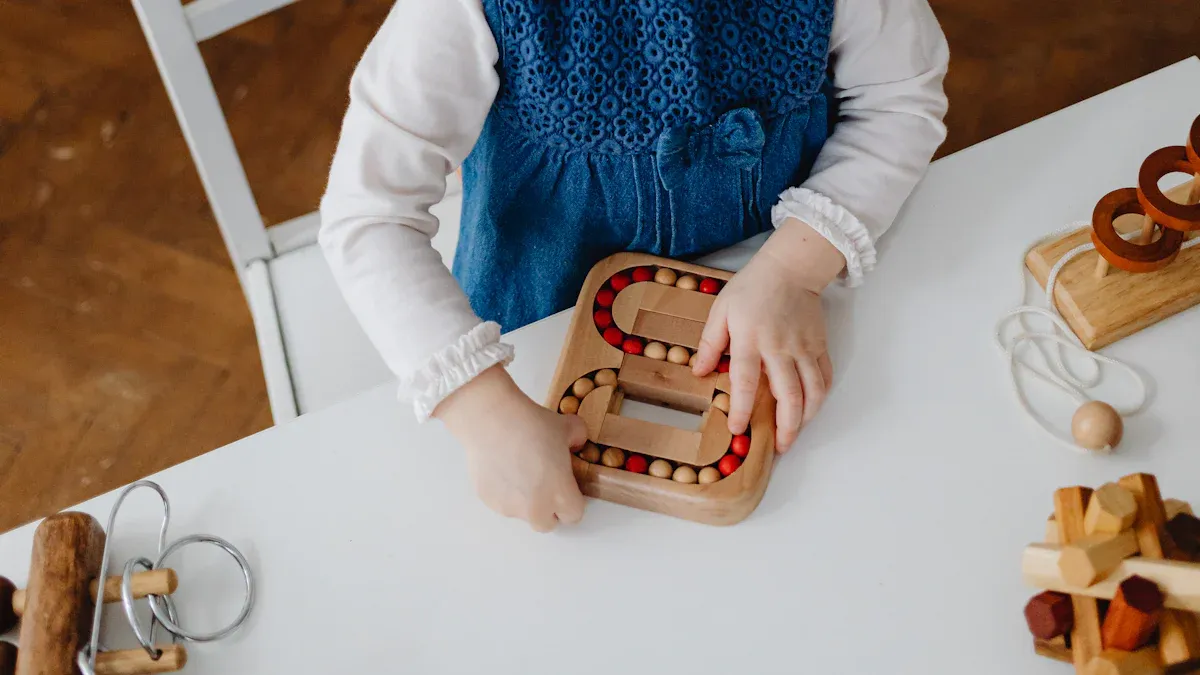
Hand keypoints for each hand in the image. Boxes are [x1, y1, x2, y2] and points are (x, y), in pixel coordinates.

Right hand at [434, 365, 587, 531]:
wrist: (493, 420)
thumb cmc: (532, 424)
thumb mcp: (569, 427)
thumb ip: (578, 440)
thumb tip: (575, 444)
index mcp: (561, 494)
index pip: (574, 514)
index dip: (572, 500)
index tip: (566, 487)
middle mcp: (536, 508)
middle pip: (547, 524)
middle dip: (548, 509)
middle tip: (544, 485)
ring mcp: (510, 507)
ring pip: (522, 513)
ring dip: (524, 500)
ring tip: (520, 471)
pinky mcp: (489, 500)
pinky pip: (501, 502)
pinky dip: (504, 491)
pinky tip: (503, 467)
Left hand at [691, 219, 844, 450]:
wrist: (791, 268)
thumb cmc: (751, 288)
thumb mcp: (721, 310)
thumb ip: (709, 342)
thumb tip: (698, 371)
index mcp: (751, 339)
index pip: (746, 381)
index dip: (743, 409)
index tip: (739, 430)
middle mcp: (780, 347)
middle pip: (788, 395)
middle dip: (784, 427)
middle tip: (778, 448)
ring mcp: (804, 347)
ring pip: (812, 392)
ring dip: (805, 419)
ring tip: (795, 436)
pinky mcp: (820, 345)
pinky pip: (824, 377)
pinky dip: (820, 398)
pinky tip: (810, 410)